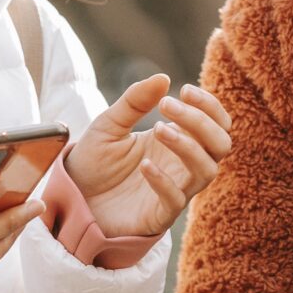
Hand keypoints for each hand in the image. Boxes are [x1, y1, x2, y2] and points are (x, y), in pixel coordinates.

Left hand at [65, 77, 231, 236]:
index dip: (208, 105)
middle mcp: (183, 164)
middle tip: (167, 105)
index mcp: (178, 139)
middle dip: (201, 121)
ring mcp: (175, 190)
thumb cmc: (94, 161)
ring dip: (189, 146)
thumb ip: (135, 101)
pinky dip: (164, 180)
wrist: (71, 198)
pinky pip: (176, 199)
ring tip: (157, 129)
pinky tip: (144, 166)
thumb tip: (164, 77)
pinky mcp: (159, 215)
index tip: (183, 89)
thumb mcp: (109, 124)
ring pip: (207, 170)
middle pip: (221, 143)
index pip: (216, 122)